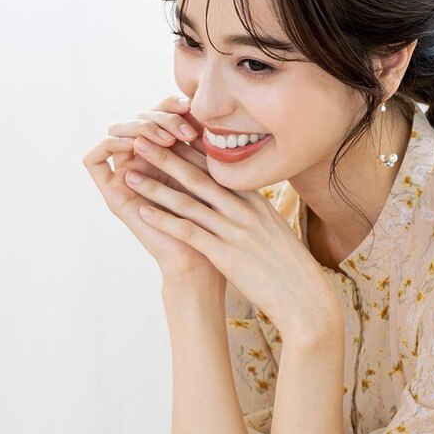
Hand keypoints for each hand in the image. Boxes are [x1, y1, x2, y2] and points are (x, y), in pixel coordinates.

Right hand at [82, 93, 224, 289]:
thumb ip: (202, 145)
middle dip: (159, 117)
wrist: (202, 261)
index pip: (160, 114)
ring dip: (140, 127)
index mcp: (166, 155)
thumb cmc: (215, 223)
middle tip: (183, 130)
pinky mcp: (111, 193)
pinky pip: (94, 158)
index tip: (193, 110)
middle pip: (137, 119)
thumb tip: (204, 105)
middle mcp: (143, 162)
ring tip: (166, 139)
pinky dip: (111, 143)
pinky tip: (137, 145)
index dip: (172, 106)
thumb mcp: (210, 174)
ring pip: (117, 131)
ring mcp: (125, 177)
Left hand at [116, 131, 342, 342]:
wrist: (304, 298)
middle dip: (165, 155)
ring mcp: (236, 231)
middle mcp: (245, 210)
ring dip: (155, 186)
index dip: (188, 149)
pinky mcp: (227, 255)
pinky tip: (142, 212)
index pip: (217, 168)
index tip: (165, 135)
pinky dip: (164, 220)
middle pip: (198, 176)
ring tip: (129, 171)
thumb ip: (256, 213)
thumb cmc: (290, 268)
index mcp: (256, 201)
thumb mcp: (275, 231)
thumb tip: (241, 202)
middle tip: (139, 138)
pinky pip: (189, 232)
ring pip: (188, 201)